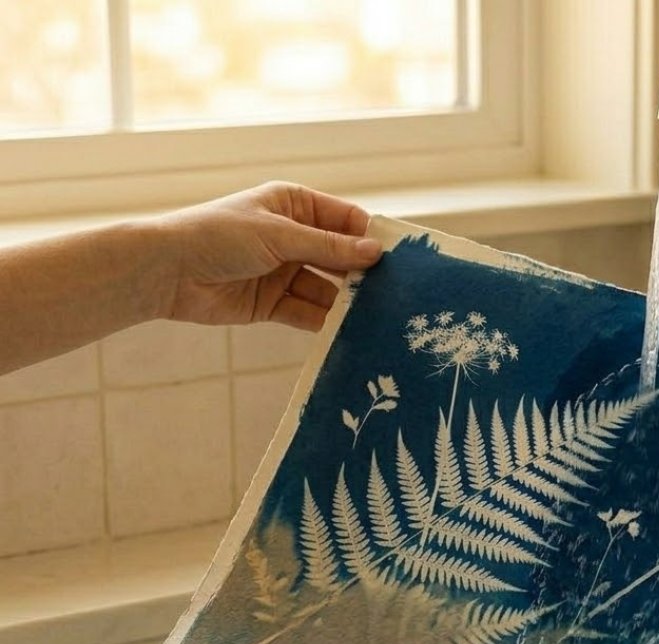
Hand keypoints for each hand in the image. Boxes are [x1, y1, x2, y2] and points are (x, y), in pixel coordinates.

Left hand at [155, 182, 381, 331]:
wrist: (166, 271)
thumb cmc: (217, 236)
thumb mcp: (278, 236)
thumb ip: (328, 248)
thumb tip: (375, 252)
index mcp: (294, 205)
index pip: (345, 219)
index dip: (370, 237)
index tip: (399, 259)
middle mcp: (293, 237)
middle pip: (340, 257)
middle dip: (363, 275)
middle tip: (395, 294)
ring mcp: (284, 272)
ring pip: (327, 289)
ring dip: (346, 303)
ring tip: (376, 317)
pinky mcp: (273, 304)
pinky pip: (308, 313)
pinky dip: (326, 322)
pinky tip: (348, 331)